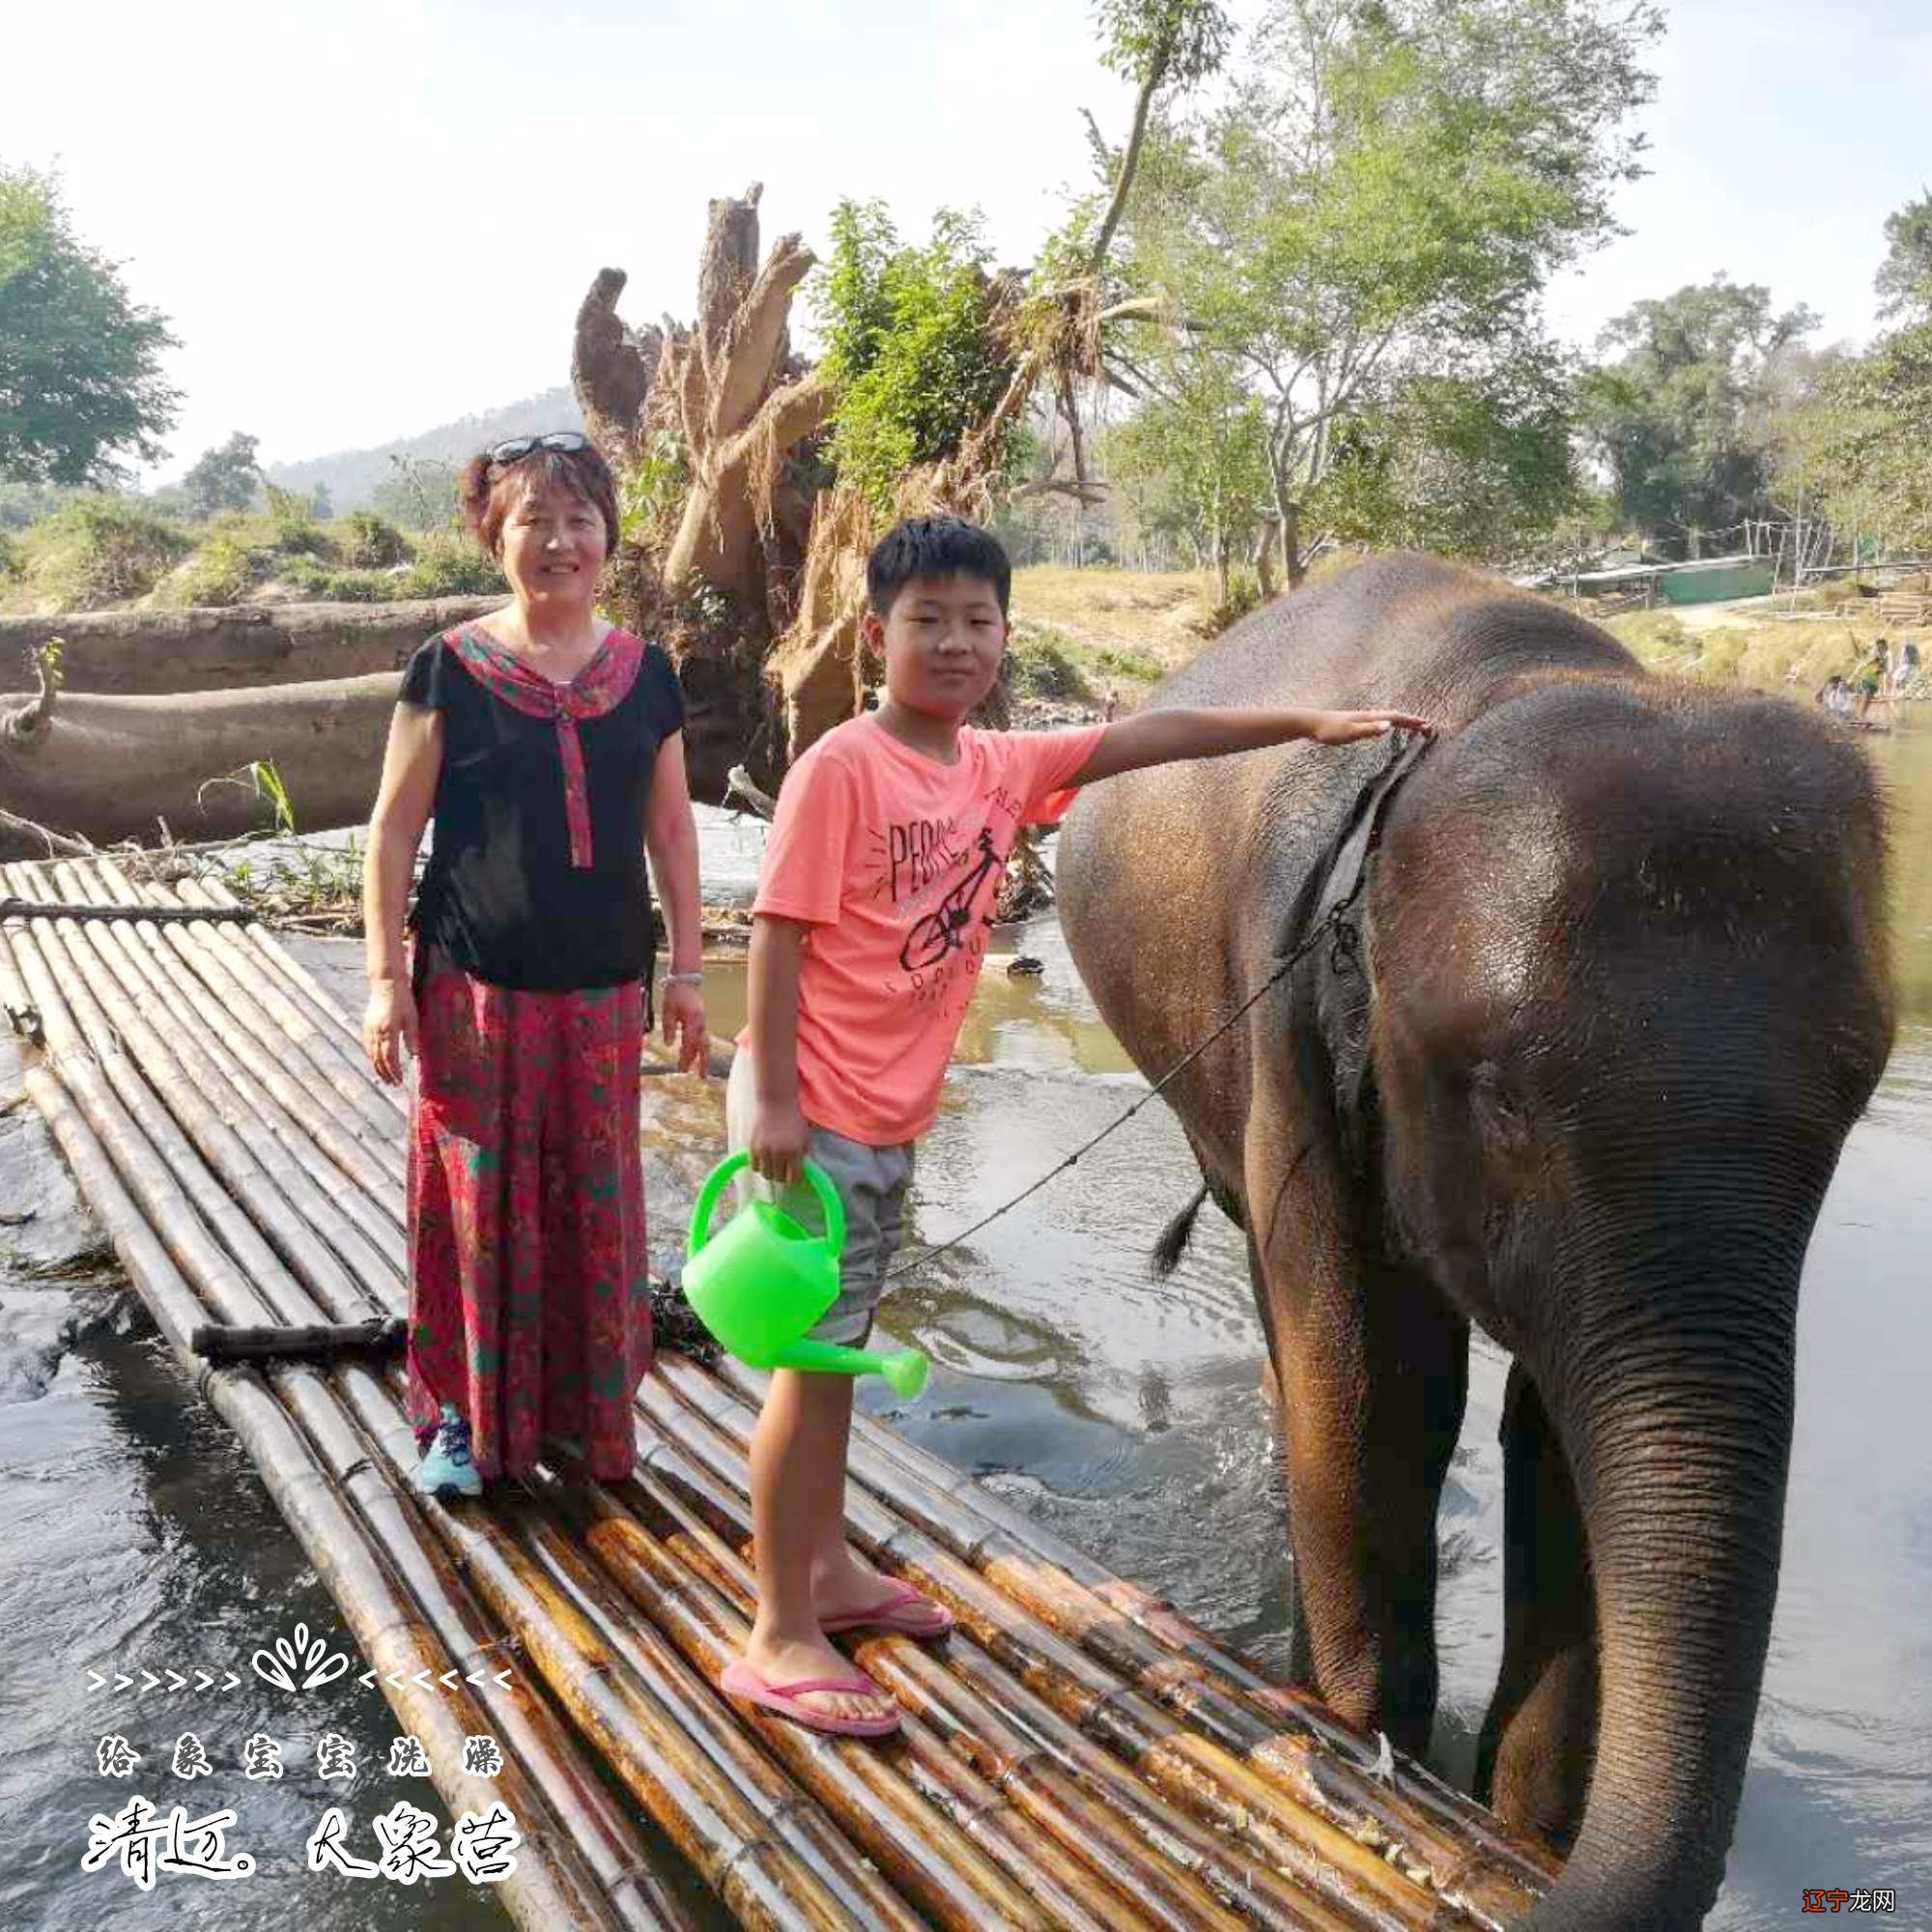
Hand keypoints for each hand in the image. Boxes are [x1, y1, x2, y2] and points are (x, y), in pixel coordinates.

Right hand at [364, 980, 418, 1084]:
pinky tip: (376, 1062)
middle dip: (385, 1074)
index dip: (394, 1071)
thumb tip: (414, 1055)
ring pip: (371, 1054)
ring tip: (385, 1078)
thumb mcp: (412, 1017)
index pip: (390, 1058)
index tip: (399, 1081)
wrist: (386, 984)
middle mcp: (376, 1033)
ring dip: (377, 1068)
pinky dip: (371, 1057)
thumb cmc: (402, 1000)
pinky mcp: (366, 1026)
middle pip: (378, 1060)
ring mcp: (369, 1030)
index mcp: (388, 1031)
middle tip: (393, 1085)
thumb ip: (412, 1036)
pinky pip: (367, 1047)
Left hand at [660, 981, 709, 1075]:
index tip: (682, 1069)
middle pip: (703, 1046)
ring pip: (705, 1043)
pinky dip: (700, 1048)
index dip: (686, 1057)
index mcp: (692, 1020)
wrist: (686, 979)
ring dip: (703, 1056)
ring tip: (701, 1070)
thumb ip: (668, 1027)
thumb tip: (668, 1044)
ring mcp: (703, 1021)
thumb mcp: (667, 1010)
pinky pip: (703, 1037)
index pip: (690, 1043)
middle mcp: (701, 1022)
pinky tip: (695, 1055)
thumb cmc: (675, 993)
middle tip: (701, 1076)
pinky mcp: (702, 1020)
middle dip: (702, 1062)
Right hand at [749, 1097, 809, 1186]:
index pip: (793, 1178)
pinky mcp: (753, 1147)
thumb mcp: (805, 1138)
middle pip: (778, 1178)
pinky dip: (759, 1166)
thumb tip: (805, 1174)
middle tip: (783, 1169)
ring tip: (773, 1164)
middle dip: (782, 1175)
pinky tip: (764, 1158)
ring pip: (766, 1175)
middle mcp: (780, 1153)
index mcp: (795, 1151)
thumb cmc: (794, 1121)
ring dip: (770, 1172)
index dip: (793, 1178)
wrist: (777, 1103)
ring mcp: (765, 1150)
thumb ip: (806, 1156)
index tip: (793, 1175)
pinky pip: (754, 1167)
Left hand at [1308, 709, 1434, 744]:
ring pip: (1388, 717)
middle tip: (1427, 728)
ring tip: (1414, 727)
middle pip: (1396, 716)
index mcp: (1370, 718)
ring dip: (1403, 721)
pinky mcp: (1356, 722)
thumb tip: (1388, 726)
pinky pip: (1379, 721)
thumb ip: (1369, 730)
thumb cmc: (1329, 730)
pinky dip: (1389, 723)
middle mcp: (1369, 715)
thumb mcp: (1350, 732)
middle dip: (1412, 721)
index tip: (1427, 726)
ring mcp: (1362, 718)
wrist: (1311, 723)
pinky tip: (1385, 727)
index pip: (1396, 718)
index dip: (1412, 721)